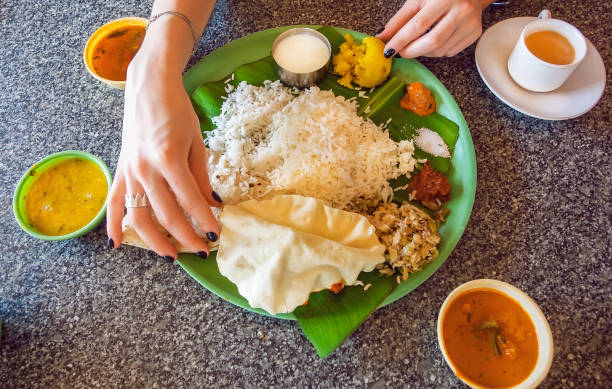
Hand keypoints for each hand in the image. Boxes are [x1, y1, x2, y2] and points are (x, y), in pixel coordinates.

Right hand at [106, 57, 220, 259]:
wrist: (149, 86)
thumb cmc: (177, 110)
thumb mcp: (197, 142)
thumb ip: (201, 177)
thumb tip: (212, 205)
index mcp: (169, 158)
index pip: (190, 200)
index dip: (204, 221)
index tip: (215, 235)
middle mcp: (145, 168)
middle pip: (165, 214)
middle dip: (185, 237)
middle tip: (201, 249)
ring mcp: (129, 171)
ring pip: (138, 217)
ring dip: (154, 240)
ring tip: (171, 254)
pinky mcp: (120, 169)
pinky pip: (113, 203)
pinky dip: (113, 225)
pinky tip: (119, 244)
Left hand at [377, 0, 489, 57]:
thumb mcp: (418, 0)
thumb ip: (399, 19)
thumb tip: (382, 37)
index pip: (419, 24)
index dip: (401, 39)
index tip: (388, 50)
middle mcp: (461, 11)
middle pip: (432, 42)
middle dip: (411, 51)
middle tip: (400, 51)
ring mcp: (470, 24)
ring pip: (440, 50)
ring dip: (422, 52)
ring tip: (417, 44)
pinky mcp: (475, 33)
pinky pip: (449, 52)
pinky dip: (436, 51)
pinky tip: (434, 40)